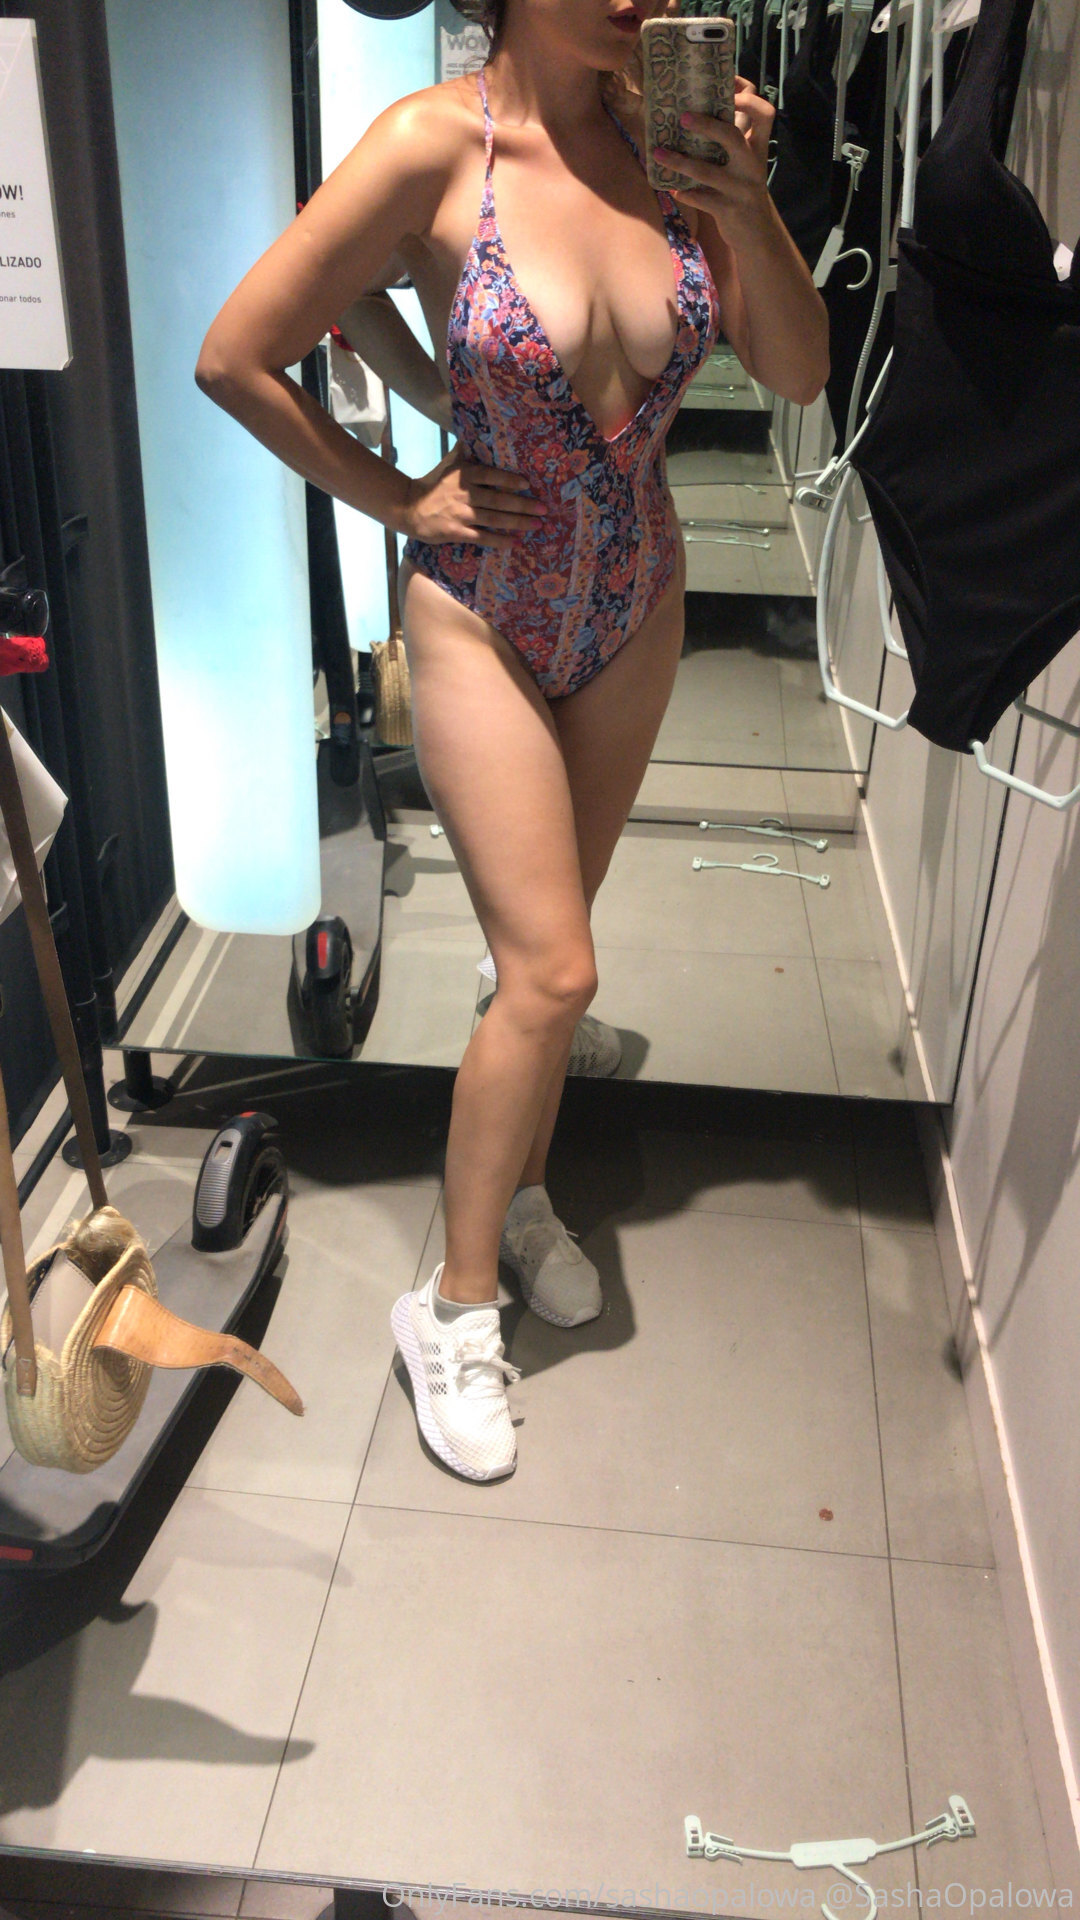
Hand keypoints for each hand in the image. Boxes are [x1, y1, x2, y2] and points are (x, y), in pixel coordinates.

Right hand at [399, 445, 545, 548]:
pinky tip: (515, 542)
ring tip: (537, 525)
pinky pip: (482, 537)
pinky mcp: (457, 532)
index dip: (510, 480)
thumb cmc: (434, 484)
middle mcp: (464, 494)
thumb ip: (466, 450)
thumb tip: (481, 428)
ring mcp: (461, 515)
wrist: (409, 507)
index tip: (528, 484)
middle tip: (544, 508)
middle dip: (523, 505)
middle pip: (498, 500)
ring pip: (494, 519)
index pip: (491, 476)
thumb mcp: (449, 463)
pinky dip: (499, 541)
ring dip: (518, 523)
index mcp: (464, 475)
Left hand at [653, 77, 775, 243]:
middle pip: (731, 136)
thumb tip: (702, 113)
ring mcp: (739, 188)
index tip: (731, 88)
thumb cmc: (745, 190)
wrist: (759, 233)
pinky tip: (673, 190)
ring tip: (657, 153)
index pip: (764, 114)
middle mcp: (751, 165)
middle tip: (683, 117)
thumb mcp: (748, 164)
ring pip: (706, 171)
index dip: (749, 99)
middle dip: (706, 125)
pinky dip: (685, 194)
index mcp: (758, 148)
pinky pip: (701, 199)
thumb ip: (734, 141)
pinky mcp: (727, 209)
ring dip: (678, 162)